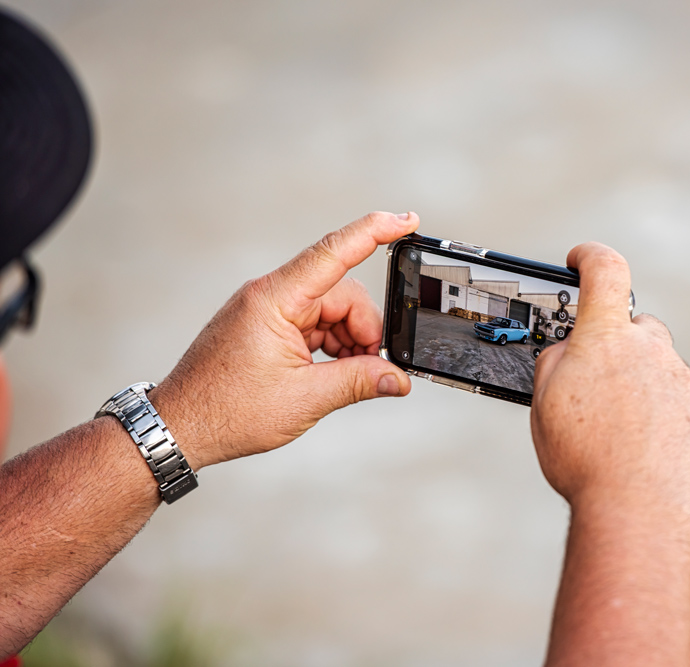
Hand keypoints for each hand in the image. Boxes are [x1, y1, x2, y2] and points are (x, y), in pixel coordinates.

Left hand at [150, 211, 418, 469]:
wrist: (181, 426)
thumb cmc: (227, 411)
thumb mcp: (304, 399)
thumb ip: (358, 382)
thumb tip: (398, 377)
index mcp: (274, 300)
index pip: (333, 252)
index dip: (375, 232)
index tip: (406, 220)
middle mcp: (270, 295)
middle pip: (341, 293)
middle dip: (364, 329)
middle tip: (368, 369)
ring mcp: (267, 309)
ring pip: (331, 309)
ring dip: (348, 340)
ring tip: (341, 377)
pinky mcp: (267, 324)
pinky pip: (314, 321)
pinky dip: (330, 344)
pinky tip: (327, 372)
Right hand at [530, 243, 689, 513]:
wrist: (637, 507)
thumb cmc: (582, 457)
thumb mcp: (543, 403)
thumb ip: (555, 361)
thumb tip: (568, 349)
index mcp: (605, 339)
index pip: (605, 270)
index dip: (590, 257)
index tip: (580, 260)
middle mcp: (649, 349)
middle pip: (631, 327)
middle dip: (613, 345)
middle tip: (591, 382)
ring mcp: (680, 379)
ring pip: (655, 367)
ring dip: (636, 384)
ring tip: (615, 430)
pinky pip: (676, 398)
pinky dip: (658, 412)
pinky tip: (640, 446)